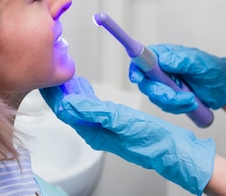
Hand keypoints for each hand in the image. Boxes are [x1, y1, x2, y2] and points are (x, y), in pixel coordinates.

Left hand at [39, 77, 214, 195]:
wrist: (176, 151)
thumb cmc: (153, 141)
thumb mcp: (122, 121)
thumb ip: (95, 112)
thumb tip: (70, 104)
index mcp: (96, 134)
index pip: (67, 113)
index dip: (57, 96)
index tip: (50, 81)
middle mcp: (99, 133)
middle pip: (72, 111)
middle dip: (63, 92)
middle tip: (55, 74)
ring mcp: (108, 129)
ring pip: (82, 109)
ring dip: (74, 93)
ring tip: (67, 78)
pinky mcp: (117, 125)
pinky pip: (94, 109)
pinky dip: (87, 96)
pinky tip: (87, 90)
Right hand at [129, 43, 225, 112]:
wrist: (224, 88)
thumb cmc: (213, 69)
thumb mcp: (200, 63)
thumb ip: (181, 61)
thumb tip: (163, 60)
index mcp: (165, 55)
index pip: (142, 60)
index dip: (136, 69)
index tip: (138, 78)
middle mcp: (161, 69)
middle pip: (146, 83)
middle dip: (160, 92)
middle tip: (175, 96)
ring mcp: (164, 84)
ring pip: (155, 97)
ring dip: (173, 102)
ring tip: (191, 99)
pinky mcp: (169, 97)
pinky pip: (165, 106)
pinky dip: (178, 107)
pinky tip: (190, 103)